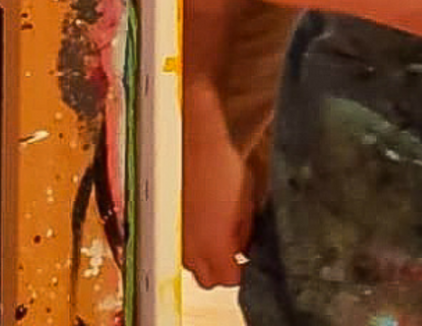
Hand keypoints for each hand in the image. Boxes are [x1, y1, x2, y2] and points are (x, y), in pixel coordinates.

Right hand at [183, 111, 256, 288]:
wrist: (196, 141)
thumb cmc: (224, 165)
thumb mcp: (246, 200)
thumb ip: (245, 231)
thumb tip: (246, 246)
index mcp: (214, 245)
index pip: (231, 279)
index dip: (244, 271)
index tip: (251, 260)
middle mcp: (191, 248)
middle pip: (210, 280)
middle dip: (225, 269)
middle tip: (239, 250)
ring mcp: (178, 237)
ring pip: (194, 266)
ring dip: (209, 258)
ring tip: (223, 235)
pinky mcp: (170, 225)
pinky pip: (184, 248)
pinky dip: (196, 244)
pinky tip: (207, 223)